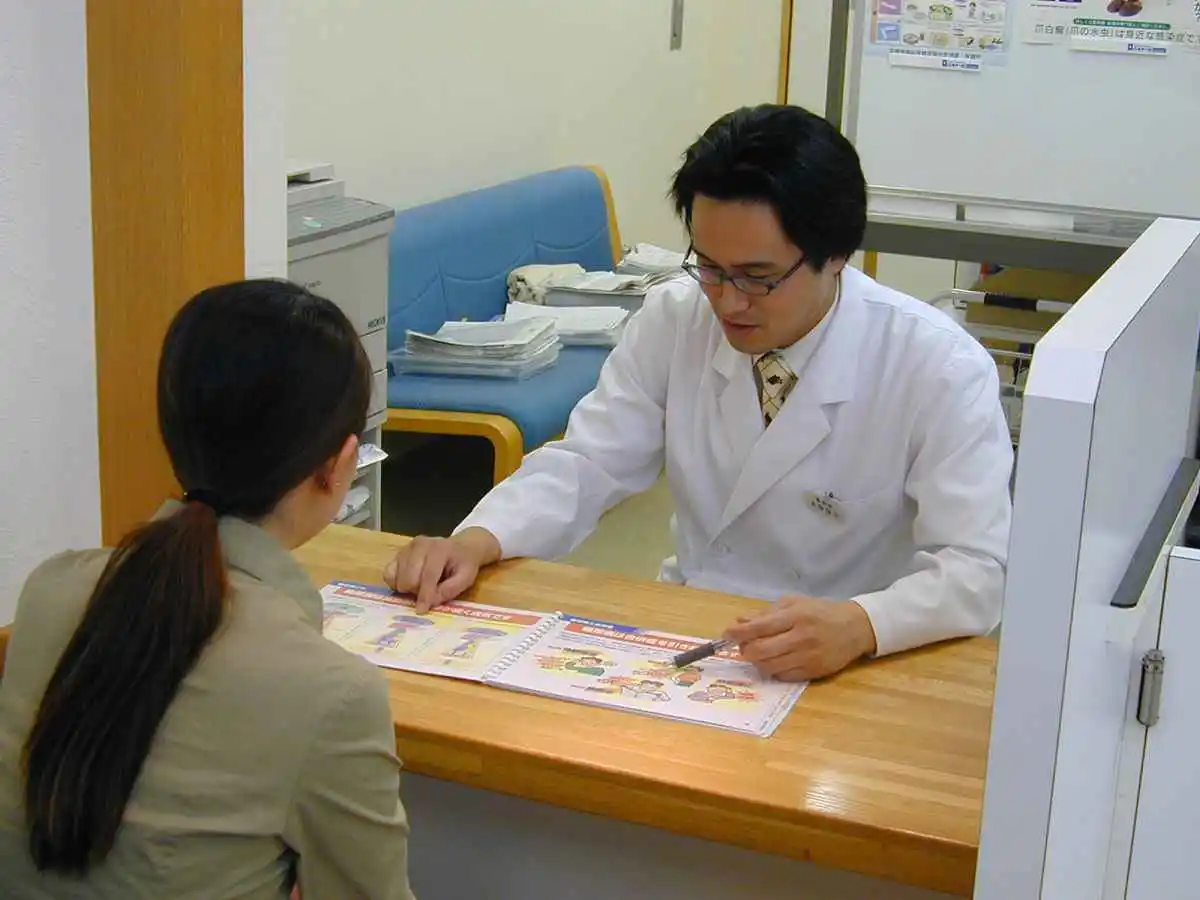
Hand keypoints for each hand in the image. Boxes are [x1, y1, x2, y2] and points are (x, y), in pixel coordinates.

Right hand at [382, 528, 500, 611]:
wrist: (460, 547)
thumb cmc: (463, 563)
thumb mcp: (466, 577)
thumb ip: (450, 590)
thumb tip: (431, 602)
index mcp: (439, 549)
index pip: (428, 575)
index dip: (425, 595)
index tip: (422, 610)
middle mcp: (420, 545)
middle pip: (409, 579)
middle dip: (418, 591)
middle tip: (430, 591)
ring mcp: (406, 548)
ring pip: (398, 578)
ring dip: (409, 588)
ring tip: (422, 584)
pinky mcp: (398, 553)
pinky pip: (388, 574)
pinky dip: (396, 582)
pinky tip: (409, 582)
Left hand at [723, 595, 877, 681]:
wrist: (855, 628)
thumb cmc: (821, 612)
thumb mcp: (794, 603)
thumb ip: (766, 614)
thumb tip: (740, 623)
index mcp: (796, 616)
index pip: (759, 627)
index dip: (738, 633)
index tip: (727, 635)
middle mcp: (801, 638)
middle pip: (761, 651)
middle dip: (745, 650)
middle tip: (743, 646)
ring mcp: (808, 657)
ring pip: (770, 667)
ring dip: (757, 662)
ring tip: (758, 653)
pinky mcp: (814, 672)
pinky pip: (783, 676)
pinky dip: (773, 670)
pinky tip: (775, 661)